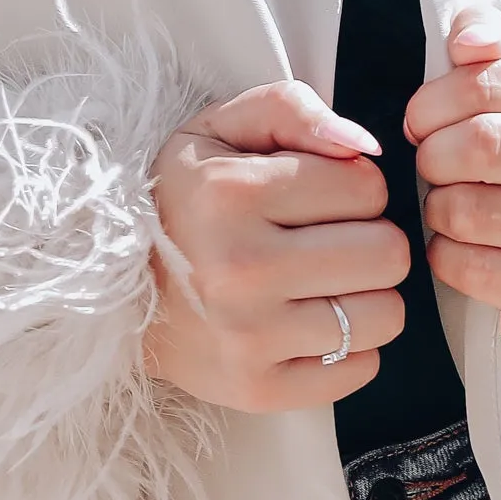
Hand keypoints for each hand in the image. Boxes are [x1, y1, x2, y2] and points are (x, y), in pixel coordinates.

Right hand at [143, 81, 411, 413]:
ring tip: (319, 285)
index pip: (368, 186)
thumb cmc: (183, 201)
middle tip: (324, 243)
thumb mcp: (219, 129)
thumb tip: (364, 145)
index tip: (312, 198)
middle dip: (367, 240)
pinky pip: (360, 369)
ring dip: (364, 297)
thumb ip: (293, 110)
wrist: (112, 290)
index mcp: (231, 195)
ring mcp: (248, 337)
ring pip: (386, 315)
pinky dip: (348, 349)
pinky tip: (306, 325)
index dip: (351, 186)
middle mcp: (239, 269)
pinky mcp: (257, 389)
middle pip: (388, 254)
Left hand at [405, 14, 500, 339]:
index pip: (483, 83)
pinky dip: (444, 258)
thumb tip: (471, 41)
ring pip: (468, 210)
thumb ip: (481, 37)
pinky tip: (460, 247)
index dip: (430, 105)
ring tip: (449, 206)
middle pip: (479, 145)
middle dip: (431, 159)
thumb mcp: (497, 85)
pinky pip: (471, 267)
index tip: (419, 123)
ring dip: (436, 210)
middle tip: (431, 168)